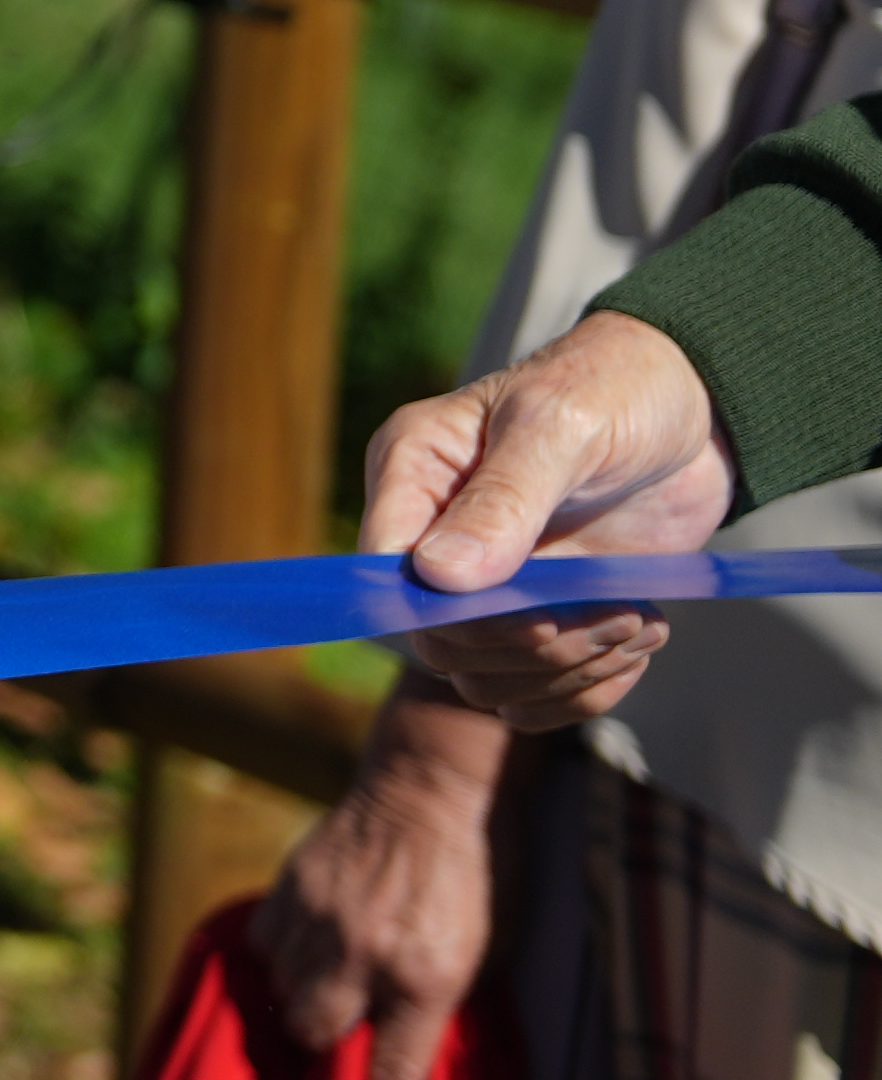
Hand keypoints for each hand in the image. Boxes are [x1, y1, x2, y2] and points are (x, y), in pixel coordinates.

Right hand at [258, 683, 509, 1079]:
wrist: (428, 792)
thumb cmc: (469, 883)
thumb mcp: (476, 955)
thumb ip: (433, 1006)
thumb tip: (388, 1058)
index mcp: (428, 975)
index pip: (392, 1070)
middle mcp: (367, 951)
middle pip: (318, 1034)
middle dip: (328, 1046)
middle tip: (343, 1037)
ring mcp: (321, 916)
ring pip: (283, 992)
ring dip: (302, 999)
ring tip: (328, 984)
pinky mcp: (290, 887)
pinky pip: (263, 947)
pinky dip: (280, 958)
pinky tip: (306, 948)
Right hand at [359, 306, 737, 727]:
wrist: (691, 407)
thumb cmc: (613, 387)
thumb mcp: (559, 428)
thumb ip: (502, 501)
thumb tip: (439, 579)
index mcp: (413, 475)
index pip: (388, 574)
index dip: (449, 612)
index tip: (535, 612)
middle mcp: (436, 536)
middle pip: (441, 644)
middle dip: (532, 648)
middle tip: (613, 615)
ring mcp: (491, 583)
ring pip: (488, 680)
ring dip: (570, 672)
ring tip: (636, 623)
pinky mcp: (543, 615)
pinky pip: (540, 692)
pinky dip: (591, 687)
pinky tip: (639, 639)